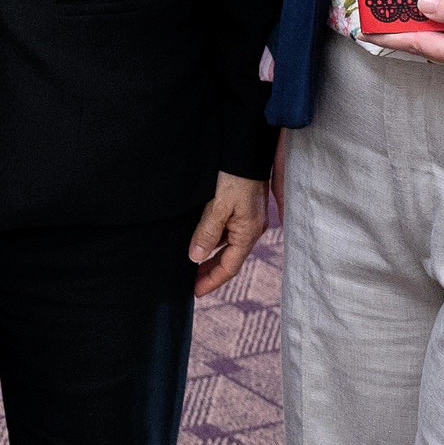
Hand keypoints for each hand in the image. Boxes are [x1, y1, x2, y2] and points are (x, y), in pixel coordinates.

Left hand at [188, 172, 268, 294]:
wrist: (247, 152)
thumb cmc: (235, 178)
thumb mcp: (218, 207)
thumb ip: (207, 233)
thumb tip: (196, 258)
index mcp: (248, 233)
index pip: (229, 267)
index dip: (212, 281)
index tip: (195, 292)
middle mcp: (252, 231)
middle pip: (230, 260)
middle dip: (211, 273)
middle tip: (191, 284)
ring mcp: (250, 221)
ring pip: (228, 247)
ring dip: (212, 258)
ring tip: (192, 266)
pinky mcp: (246, 212)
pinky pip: (229, 234)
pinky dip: (215, 242)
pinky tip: (202, 243)